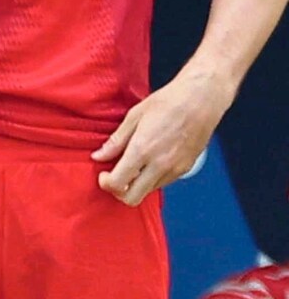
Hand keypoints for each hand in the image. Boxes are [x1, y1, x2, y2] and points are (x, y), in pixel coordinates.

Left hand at [90, 71, 234, 205]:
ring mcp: (174, 170)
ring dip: (136, 185)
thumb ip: (116, 140)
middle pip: (133, 198)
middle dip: (119, 192)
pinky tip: (149, 161)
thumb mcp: (135, 116)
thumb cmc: (168, 102)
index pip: (118, 183)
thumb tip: (99, 155)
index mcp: (142, 150)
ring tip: (132, 164)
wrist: (200, 100)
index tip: (103, 174)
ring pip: (148, 192)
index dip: (106, 183)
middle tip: (114, 176)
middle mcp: (159, 165)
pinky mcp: (185, 170)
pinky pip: (163, 183)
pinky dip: (151, 179)